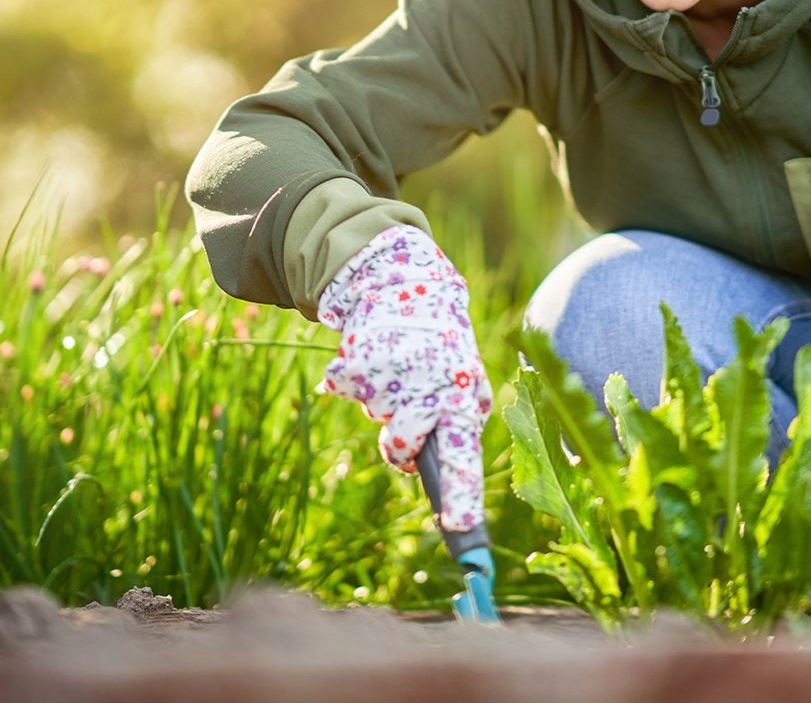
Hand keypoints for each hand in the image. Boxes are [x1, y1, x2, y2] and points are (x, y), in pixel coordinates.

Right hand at [317, 225, 491, 531]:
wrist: (402, 281)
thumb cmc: (439, 344)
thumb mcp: (466, 375)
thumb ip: (462, 418)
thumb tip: (446, 470)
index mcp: (464, 397)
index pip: (465, 456)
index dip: (462, 497)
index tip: (461, 530)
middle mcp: (432, 386)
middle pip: (405, 443)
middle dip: (400, 449)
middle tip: (401, 440)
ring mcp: (393, 373)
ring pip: (377, 421)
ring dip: (382, 409)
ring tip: (396, 374)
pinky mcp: (358, 358)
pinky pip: (344, 386)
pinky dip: (350, 377)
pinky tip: (368, 353)